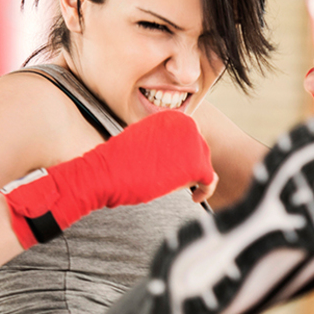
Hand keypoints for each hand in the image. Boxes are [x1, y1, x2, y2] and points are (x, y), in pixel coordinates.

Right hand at [3, 110, 214, 247]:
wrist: (102, 174)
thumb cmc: (115, 164)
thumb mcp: (142, 146)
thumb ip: (161, 146)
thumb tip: (176, 160)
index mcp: (170, 116)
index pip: (190, 138)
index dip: (185, 157)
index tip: (174, 172)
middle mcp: (184, 123)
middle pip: (201, 150)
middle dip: (191, 168)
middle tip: (177, 184)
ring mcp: (191, 142)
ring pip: (205, 164)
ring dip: (195, 179)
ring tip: (179, 190)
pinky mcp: (194, 164)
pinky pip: (211, 179)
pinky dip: (206, 191)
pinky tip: (194, 198)